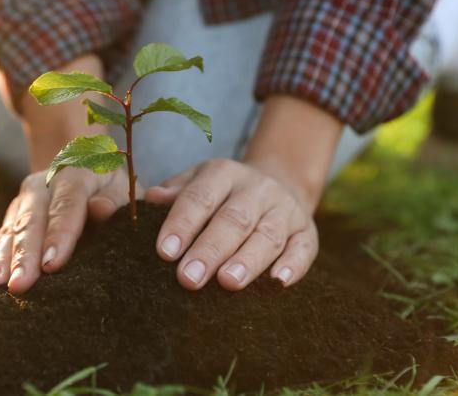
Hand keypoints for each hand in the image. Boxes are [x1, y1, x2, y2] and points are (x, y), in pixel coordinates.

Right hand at [0, 167, 139, 293]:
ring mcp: (23, 201)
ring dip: (2, 259)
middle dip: (24, 255)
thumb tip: (101, 209)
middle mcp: (43, 184)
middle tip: (20, 285)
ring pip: (11, 230)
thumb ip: (115, 200)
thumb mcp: (122, 187)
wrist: (81, 165)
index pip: (67, 204)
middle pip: (32, 220)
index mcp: (75, 173)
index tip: (52, 265)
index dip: (59, 235)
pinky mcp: (12, 216)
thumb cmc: (109, 188)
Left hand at [145, 158, 317, 290]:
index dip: (182, 224)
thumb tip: (150, 199)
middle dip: (210, 250)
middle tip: (189, 278)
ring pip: (268, 235)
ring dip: (248, 260)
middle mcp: (257, 189)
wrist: (279, 182)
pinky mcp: (307, 232)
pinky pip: (303, 248)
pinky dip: (293, 265)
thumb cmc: (222, 193)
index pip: (200, 197)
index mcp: (224, 174)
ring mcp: (285, 210)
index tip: (165, 252)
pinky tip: (279, 282)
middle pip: (234, 219)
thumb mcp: (197, 181)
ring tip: (228, 282)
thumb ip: (175, 191)